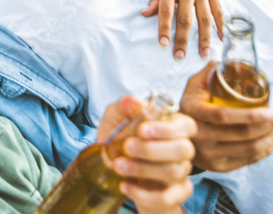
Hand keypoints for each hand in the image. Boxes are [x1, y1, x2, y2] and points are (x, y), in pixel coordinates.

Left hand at [99, 96, 195, 213]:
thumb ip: (124, 106)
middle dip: (152, 149)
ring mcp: (181, 173)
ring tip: (118, 165)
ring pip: (173, 172)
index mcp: (173, 126)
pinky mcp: (174, 194)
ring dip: (142, 169)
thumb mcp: (115, 117)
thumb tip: (135, 101)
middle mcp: (182, 149)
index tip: (142, 130)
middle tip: (126, 146)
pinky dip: (143, 194)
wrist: (113, 168)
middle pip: (184, 149)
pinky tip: (125, 185)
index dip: (167, 129)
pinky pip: (166, 198)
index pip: (187, 125)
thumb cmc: (119, 137)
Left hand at [145, 0, 222, 58]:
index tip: (163, 44)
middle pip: (186, 18)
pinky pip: (218, 10)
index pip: (166, 11)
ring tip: (203, 53)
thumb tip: (146, 15)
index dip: (164, 28)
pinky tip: (221, 39)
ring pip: (205, 17)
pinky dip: (220, 25)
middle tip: (180, 55)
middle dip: (183, 39)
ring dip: (204, 38)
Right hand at [180, 62, 272, 171]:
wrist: (174, 137)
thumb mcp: (192, 87)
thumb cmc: (190, 107)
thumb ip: (209, 73)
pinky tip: (270, 141)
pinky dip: (265, 151)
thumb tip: (228, 63)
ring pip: (249, 148)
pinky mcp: (218, 166)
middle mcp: (198, 136)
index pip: (223, 115)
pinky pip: (248, 160)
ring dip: (270, 139)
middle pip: (242, 134)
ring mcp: (208, 154)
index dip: (250, 115)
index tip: (269, 110)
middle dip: (268, 126)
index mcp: (192, 112)